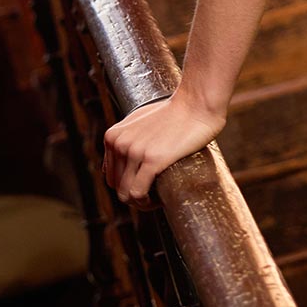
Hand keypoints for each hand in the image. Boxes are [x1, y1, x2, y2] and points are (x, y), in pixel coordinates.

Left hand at [103, 84, 226, 205]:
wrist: (197, 104)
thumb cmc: (175, 112)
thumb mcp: (140, 120)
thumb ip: (127, 137)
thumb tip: (123, 157)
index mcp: (113, 136)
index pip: (110, 175)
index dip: (126, 186)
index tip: (144, 187)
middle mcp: (119, 144)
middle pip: (117, 187)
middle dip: (133, 196)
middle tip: (152, 196)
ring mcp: (134, 152)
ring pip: (126, 194)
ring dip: (140, 203)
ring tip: (156, 201)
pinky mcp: (152, 160)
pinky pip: (139, 193)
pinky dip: (148, 203)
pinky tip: (160, 201)